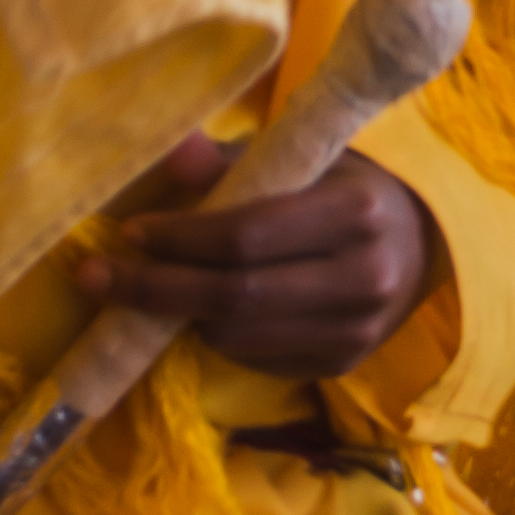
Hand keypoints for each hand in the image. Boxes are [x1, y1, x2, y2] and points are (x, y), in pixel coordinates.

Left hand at [72, 139, 441, 379]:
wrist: (418, 242)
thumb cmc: (343, 187)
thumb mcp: (300, 160)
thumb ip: (231, 159)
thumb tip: (168, 151)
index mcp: (355, 213)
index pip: (247, 236)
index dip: (180, 239)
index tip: (129, 232)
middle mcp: (364, 278)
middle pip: (234, 296)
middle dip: (154, 288)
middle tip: (96, 276)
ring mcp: (356, 331)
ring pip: (237, 335)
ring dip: (181, 313)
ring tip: (152, 285)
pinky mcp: (342, 364)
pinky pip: (254, 358)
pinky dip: (216, 334)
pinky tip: (204, 309)